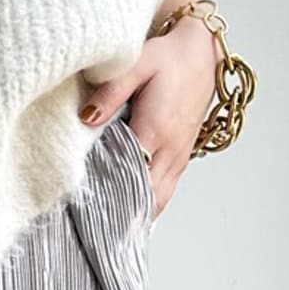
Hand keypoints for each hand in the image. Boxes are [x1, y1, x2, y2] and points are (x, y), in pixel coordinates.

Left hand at [77, 14, 219, 217]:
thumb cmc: (169, 57)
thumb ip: (111, 91)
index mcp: (156, 130)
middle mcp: (170, 150)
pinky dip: (149, 207)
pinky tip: (132, 219)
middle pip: (143, 196)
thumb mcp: (137, 62)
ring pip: (157, 200)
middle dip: (121, 216)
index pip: (128, 175)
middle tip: (93, 237)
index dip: (109, 195)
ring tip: (111, 238)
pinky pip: (165, 192)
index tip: (87, 213)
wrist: (202, 51)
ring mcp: (178, 157)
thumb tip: (86, 118)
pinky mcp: (181, 158)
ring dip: (136, 216)